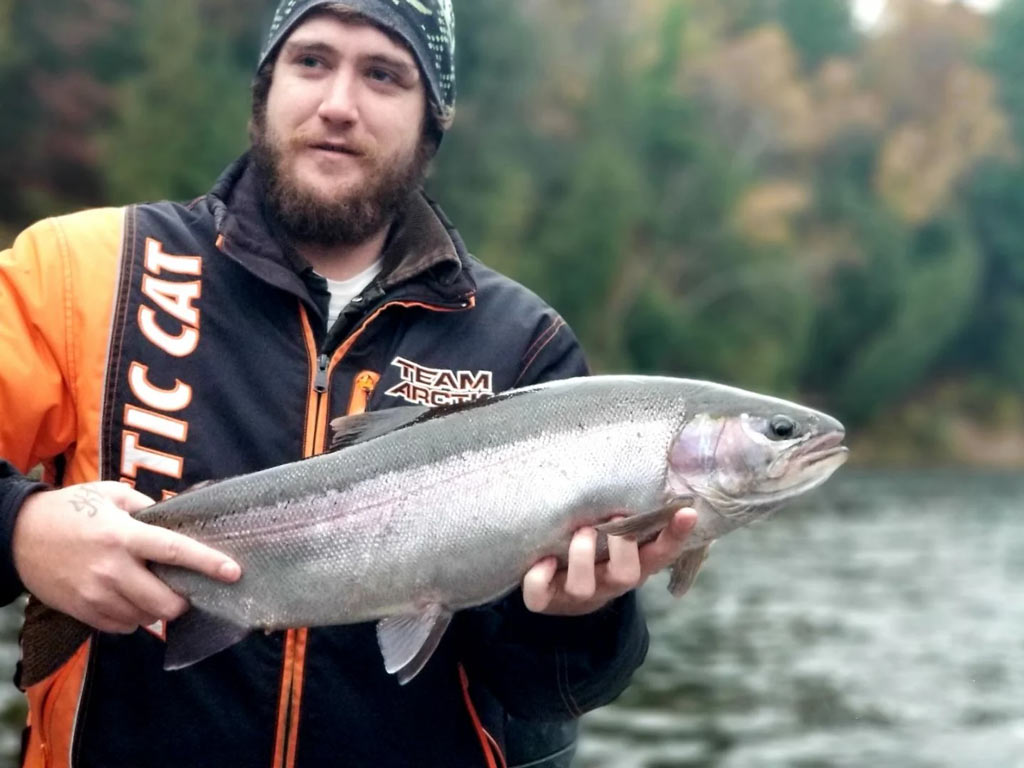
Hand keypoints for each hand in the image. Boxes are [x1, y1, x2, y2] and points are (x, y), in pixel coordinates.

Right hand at [12, 481, 240, 633]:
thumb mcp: (111, 494)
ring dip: (156, 610)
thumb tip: (178, 520)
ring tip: (149, 589)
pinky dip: (133, 618)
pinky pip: (122, 628)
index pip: (176, 552)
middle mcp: (112, 569)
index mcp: (124, 535)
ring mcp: (96, 595)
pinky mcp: (82, 611)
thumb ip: (148, 508)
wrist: (18, 535)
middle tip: (183, 590)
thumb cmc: (71, 509)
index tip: (234, 572)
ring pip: (145, 619)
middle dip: (182, 601)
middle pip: (165, 603)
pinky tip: (127, 599)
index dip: (209, 564)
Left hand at [522, 508, 698, 615]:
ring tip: (580, 532)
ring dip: (582, 557)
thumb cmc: (597, 550)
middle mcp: (608, 583)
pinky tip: (543, 560)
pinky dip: (538, 578)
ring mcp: (576, 594)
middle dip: (622, 547)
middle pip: (627, 576)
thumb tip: (666, 482)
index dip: (675, 536)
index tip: (687, 512)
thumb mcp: (620, 534)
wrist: (560, 592)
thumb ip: (638, 515)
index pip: (662, 554)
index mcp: (633, 566)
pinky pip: (538, 596)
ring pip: (583, 586)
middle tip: (612, 521)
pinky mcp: (545, 599)